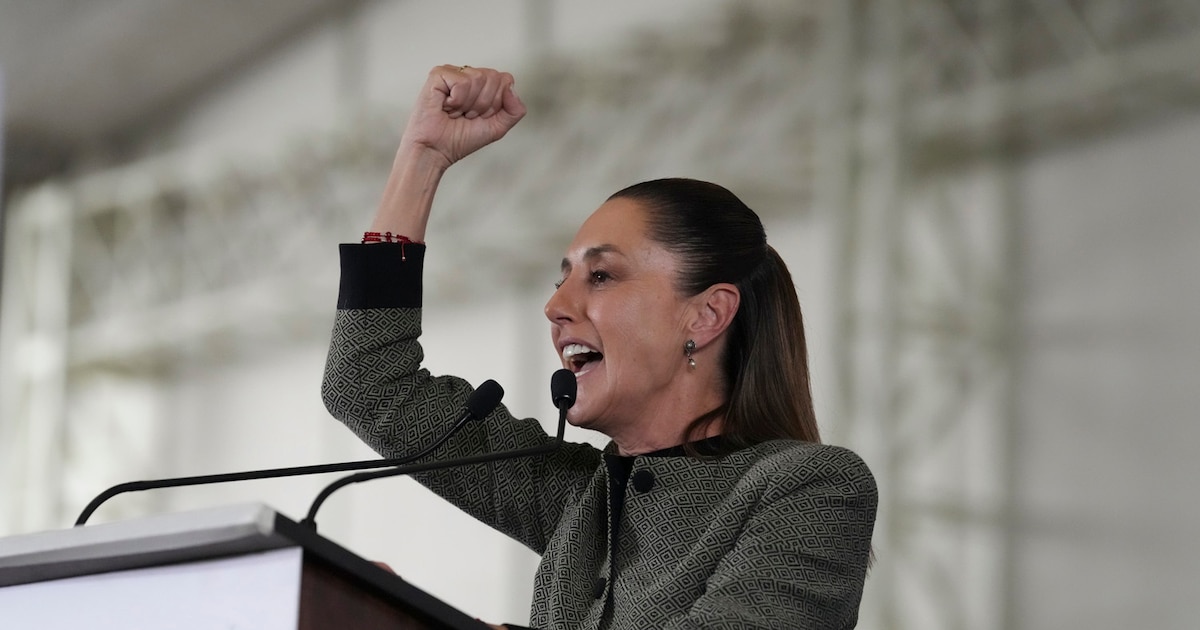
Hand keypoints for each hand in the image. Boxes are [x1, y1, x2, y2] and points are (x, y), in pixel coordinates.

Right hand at [400, 65, 525, 169]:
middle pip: (494, 77)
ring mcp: (453, 73)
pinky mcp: (438, 74)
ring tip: (455, 111)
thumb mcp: (498, 127)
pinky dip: (457, 100)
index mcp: (483, 84)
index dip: (497, 103)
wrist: (437, 150)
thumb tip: (511, 87)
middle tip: (467, 115)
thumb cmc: (460, 139)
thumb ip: (515, 110)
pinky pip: (462, 82)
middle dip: (484, 104)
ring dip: (469, 104)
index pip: (506, 80)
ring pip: (478, 78)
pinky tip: (446, 106)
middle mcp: (468, 75)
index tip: (481, 116)